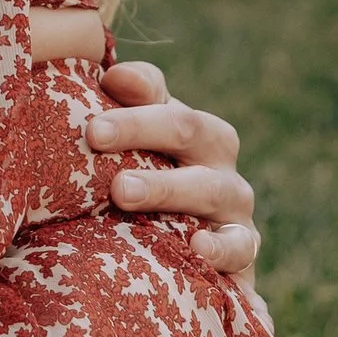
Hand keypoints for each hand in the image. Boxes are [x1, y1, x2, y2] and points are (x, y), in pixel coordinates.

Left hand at [87, 64, 259, 291]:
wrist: (183, 261)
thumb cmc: (140, 196)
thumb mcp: (123, 157)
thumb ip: (117, 116)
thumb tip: (114, 76)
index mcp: (185, 125)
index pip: (158, 91)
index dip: (134, 85)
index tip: (102, 85)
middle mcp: (216, 157)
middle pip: (188, 128)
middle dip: (140, 127)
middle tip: (95, 135)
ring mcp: (233, 205)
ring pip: (212, 187)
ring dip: (168, 187)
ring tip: (124, 192)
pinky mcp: (243, 252)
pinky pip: (239, 248)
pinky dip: (222, 248)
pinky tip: (198, 249)